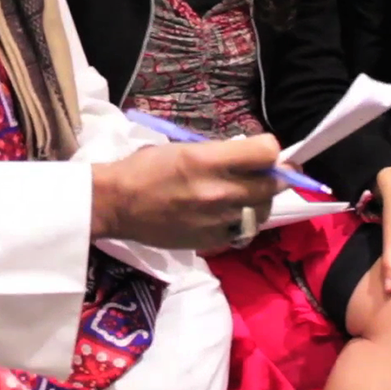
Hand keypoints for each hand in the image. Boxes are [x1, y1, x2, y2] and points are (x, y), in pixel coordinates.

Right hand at [92, 134, 283, 250]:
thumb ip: (220, 153)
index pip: (266, 152)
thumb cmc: (145, 168)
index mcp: (208, 160)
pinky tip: (229, 214)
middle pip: (273, 184)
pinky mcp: (214, 241)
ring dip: (259, 200)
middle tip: (265, 172)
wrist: (117, 204)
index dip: (269, 148)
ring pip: (263, 210)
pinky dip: (242, 221)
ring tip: (246, 195)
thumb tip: (249, 157)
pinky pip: (244, 231)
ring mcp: (219, 220)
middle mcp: (220, 191)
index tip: (262, 151)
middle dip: (273, 175)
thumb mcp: (183, 148)